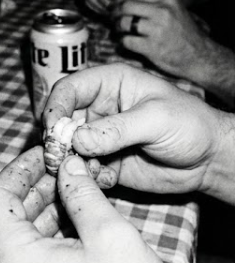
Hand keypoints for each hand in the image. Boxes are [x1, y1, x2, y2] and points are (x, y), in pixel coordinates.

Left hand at [0, 148, 195, 262]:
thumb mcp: (112, 238)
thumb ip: (82, 195)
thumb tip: (69, 168)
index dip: (19, 170)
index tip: (40, 156)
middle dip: (28, 195)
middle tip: (57, 174)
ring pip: (6, 251)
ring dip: (32, 222)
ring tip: (67, 201)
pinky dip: (32, 252)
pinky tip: (63, 237)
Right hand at [44, 63, 234, 202]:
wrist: (210, 160)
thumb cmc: (191, 125)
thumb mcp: (156, 120)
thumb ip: (116, 129)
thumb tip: (76, 139)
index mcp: (110, 84)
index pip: (68, 89)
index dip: (55, 107)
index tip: (52, 130)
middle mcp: (99, 109)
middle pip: (61, 121)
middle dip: (57, 140)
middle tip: (60, 157)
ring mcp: (99, 137)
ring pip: (67, 148)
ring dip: (70, 161)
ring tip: (90, 170)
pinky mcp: (103, 162)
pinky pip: (82, 170)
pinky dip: (87, 176)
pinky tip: (108, 178)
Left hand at [111, 0, 213, 81]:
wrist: (199, 56)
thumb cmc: (185, 34)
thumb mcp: (175, 10)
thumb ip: (156, 4)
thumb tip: (127, 0)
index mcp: (168, 0)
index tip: (115, 5)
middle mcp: (162, 12)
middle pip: (126, 6)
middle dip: (115, 13)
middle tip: (113, 19)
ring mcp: (157, 29)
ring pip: (123, 23)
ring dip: (117, 28)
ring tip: (120, 31)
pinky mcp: (151, 47)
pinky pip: (126, 41)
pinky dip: (122, 43)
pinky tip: (126, 43)